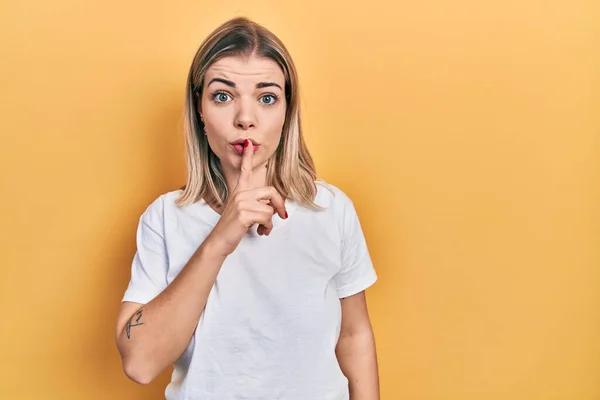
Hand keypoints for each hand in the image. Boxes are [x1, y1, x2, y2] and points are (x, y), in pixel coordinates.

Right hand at [204, 139, 286, 256]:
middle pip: (271, 192)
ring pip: (269, 209)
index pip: (244, 171)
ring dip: (270, 222)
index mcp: (239, 191)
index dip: (247, 157)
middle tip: (283, 215)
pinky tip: (261, 231)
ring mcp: (241, 203)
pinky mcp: (244, 214)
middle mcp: (240, 194)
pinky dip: (267, 227)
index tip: (249, 144)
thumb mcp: (242, 212)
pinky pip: (266, 218)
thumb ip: (255, 204)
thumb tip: (274, 208)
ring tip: (263, 228)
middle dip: (279, 205)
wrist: (219, 241)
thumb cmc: (232, 228)